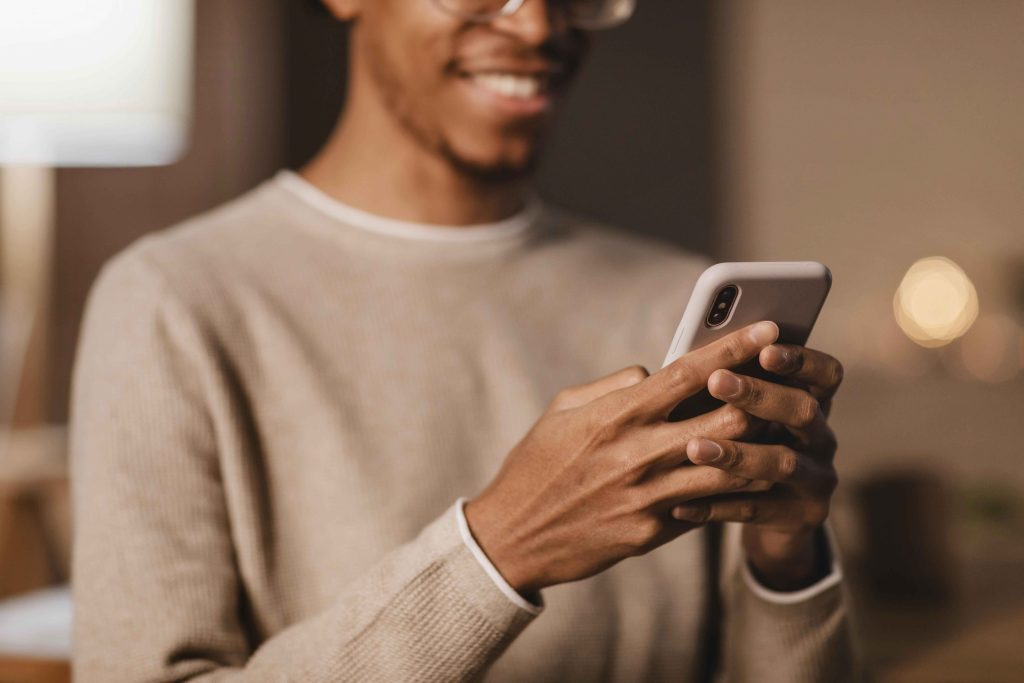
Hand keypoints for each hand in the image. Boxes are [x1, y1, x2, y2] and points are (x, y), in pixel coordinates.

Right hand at [464, 321, 780, 596]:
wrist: (512, 537)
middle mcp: (639, 453)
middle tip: (785, 384)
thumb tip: (656, 372)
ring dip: (761, 446)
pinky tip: (751, 475)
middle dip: (763, 397)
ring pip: (732, 466)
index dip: (736, 348)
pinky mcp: (652, 532)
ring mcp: (649, 496)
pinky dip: (731, 487)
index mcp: (617, 414)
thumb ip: (615, 385)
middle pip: (728, 417)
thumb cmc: (536, 464)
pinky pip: (707, 505)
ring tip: (782, 431)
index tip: (771, 329)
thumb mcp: (563, 409)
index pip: (690, 372)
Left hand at [670, 344, 843, 589]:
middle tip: (717, 382)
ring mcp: (817, 479)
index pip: (824, 374)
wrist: (772, 521)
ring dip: (737, 453)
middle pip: (804, 410)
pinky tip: (680, 505)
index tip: (765, 349)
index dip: (800, 360)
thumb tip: (688, 354)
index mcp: (811, 402)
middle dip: (760, 395)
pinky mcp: (802, 517)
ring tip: (693, 447)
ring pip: (782, 463)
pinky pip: (756, 510)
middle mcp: (821, 438)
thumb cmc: (744, 446)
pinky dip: (716, 506)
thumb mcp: (743, 414)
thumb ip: (728, 388)